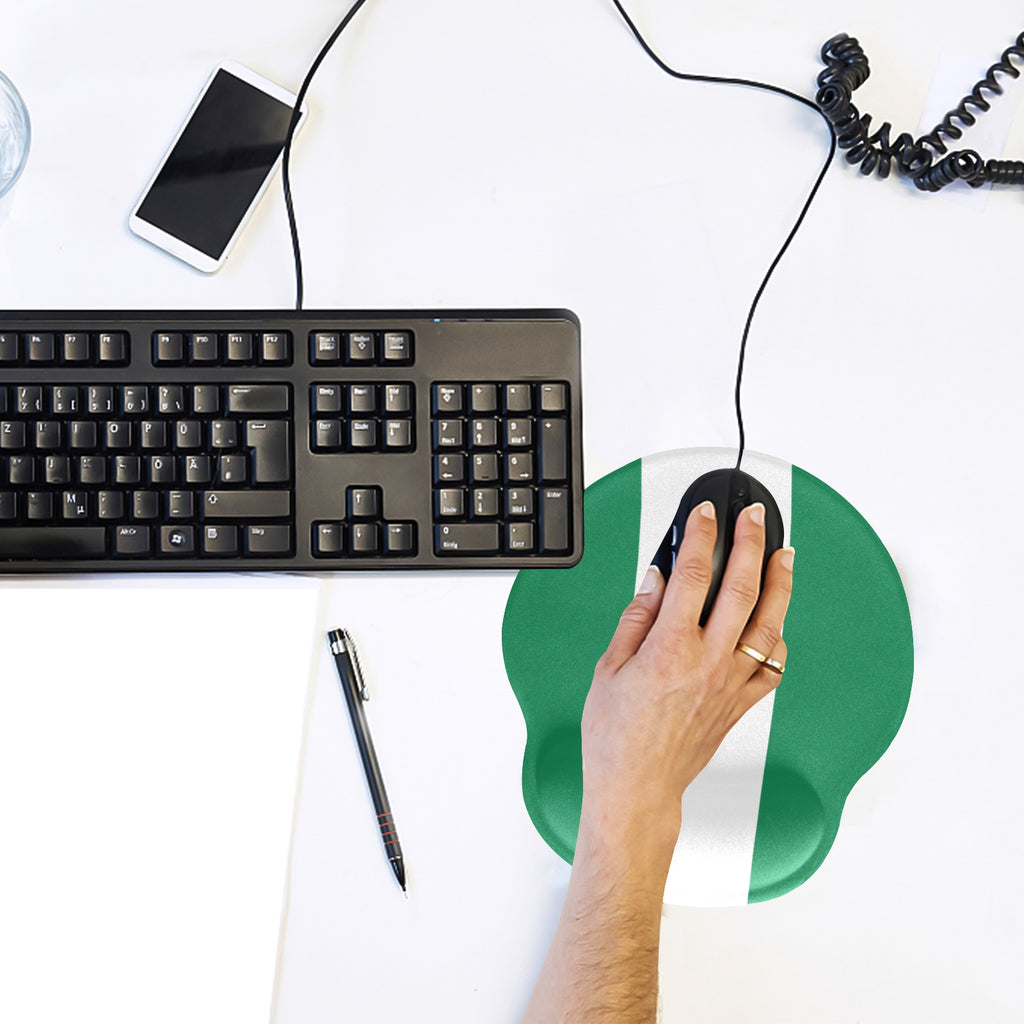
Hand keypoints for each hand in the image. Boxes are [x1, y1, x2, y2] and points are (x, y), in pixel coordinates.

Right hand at [578, 500, 794, 869]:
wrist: (637, 788)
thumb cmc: (615, 736)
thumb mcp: (609, 667)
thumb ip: (637, 618)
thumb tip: (656, 581)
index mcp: (671, 648)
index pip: (693, 574)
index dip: (702, 536)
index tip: (705, 514)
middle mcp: (708, 662)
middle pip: (742, 589)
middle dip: (751, 544)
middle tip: (756, 519)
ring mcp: (730, 684)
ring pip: (769, 624)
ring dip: (780, 584)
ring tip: (784, 556)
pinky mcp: (740, 705)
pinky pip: (773, 667)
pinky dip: (779, 640)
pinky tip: (778, 624)